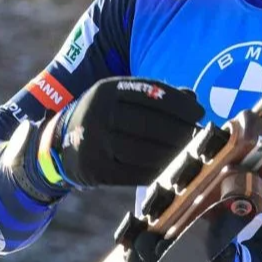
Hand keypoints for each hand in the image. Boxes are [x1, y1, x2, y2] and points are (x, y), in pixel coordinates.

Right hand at [43, 77, 204, 188]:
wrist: (61, 143)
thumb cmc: (105, 116)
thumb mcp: (120, 97)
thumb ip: (154, 94)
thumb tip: (192, 98)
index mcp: (106, 89)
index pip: (149, 93)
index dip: (178, 104)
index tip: (199, 113)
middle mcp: (97, 112)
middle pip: (149, 123)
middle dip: (180, 130)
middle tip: (198, 135)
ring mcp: (94, 142)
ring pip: (143, 150)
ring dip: (172, 152)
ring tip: (189, 151)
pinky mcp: (96, 168)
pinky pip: (134, 172)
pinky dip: (157, 170)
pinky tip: (172, 167)